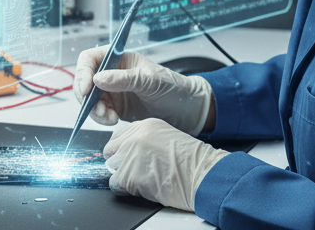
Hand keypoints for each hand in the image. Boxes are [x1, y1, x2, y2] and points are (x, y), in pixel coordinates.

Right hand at [74, 46, 214, 135]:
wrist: (186, 111)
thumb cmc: (172, 88)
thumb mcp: (150, 81)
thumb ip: (124, 79)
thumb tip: (97, 79)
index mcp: (119, 59)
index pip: (90, 59)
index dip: (83, 72)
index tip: (85, 89)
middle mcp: (112, 73)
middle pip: (85, 81)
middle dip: (87, 97)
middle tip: (98, 110)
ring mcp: (112, 91)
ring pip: (90, 100)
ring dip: (95, 111)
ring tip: (110, 118)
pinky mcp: (115, 108)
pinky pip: (99, 112)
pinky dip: (101, 118)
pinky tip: (114, 120)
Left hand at [104, 119, 229, 211]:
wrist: (203, 176)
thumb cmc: (192, 163)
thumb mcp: (167, 139)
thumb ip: (145, 141)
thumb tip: (126, 152)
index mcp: (146, 126)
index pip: (118, 136)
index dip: (122, 150)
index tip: (129, 157)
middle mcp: (136, 137)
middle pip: (111, 151)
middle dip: (121, 163)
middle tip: (139, 170)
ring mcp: (130, 155)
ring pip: (112, 168)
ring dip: (125, 177)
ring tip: (146, 178)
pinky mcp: (129, 175)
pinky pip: (115, 184)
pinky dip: (126, 190)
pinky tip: (143, 187)